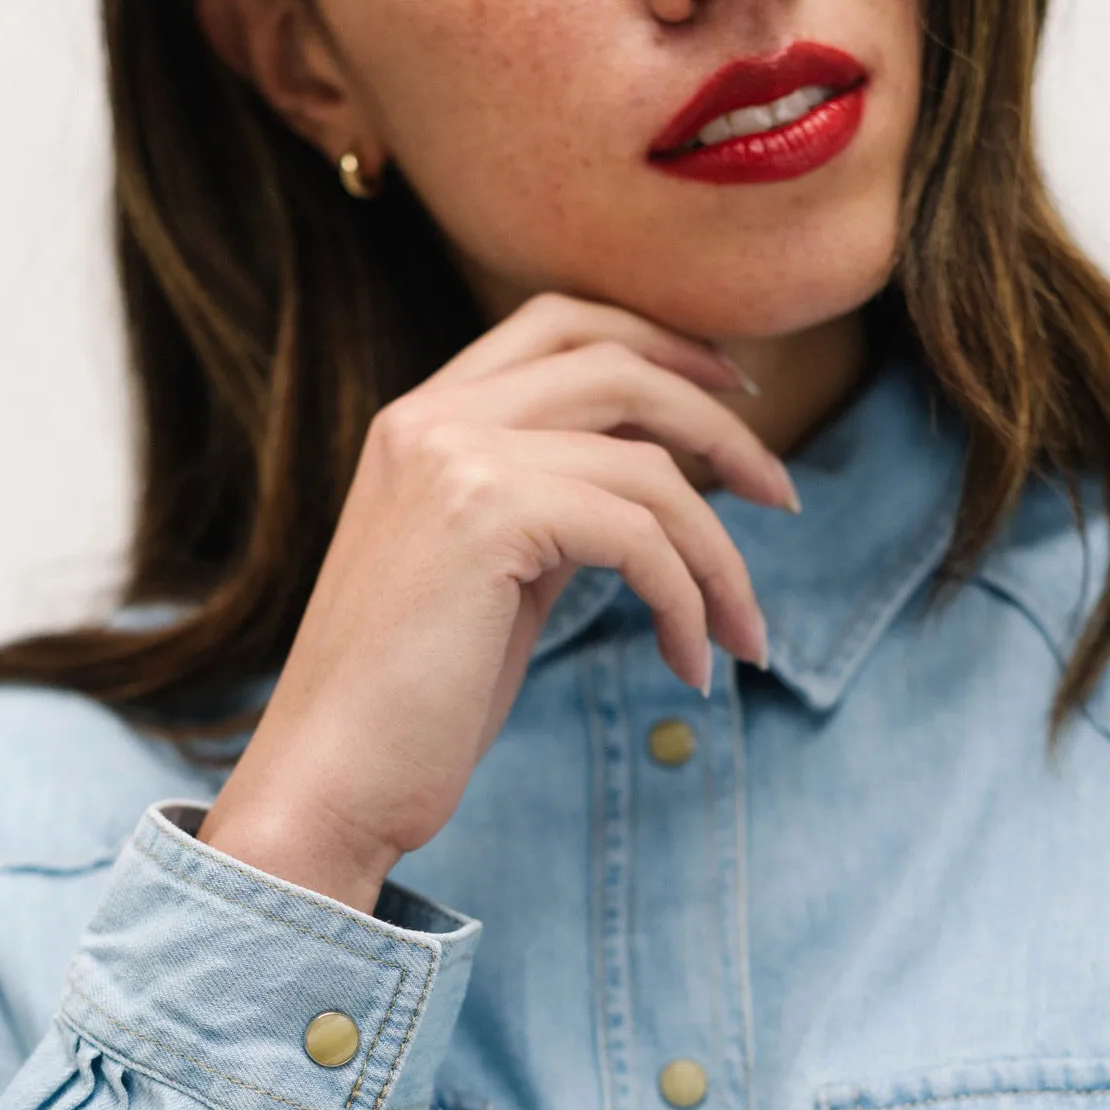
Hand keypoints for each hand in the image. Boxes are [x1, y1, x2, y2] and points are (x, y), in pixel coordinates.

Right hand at [198, 290, 788, 911]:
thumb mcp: (486, 580)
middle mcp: (429, 418)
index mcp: (419, 421)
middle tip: (780, 496)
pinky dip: (688, 603)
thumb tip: (657, 488)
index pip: (559, 326)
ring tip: (745, 634)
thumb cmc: (408, 710)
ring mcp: (454, 458)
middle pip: (616, 364)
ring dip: (721, 555)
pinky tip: (690, 667)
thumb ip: (547, 511)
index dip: (661, 346)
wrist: (329, 783)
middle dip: (719, 424)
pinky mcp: (486, 515)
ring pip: (647, 466)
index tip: (732, 400)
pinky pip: (640, 537)